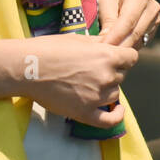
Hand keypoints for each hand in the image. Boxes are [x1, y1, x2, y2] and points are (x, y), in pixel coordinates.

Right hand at [22, 33, 137, 128]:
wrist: (27, 68)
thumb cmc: (50, 49)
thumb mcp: (80, 39)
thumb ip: (100, 44)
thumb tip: (112, 46)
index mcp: (107, 56)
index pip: (131, 58)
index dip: (123, 57)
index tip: (116, 58)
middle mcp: (106, 76)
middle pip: (122, 75)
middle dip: (112, 71)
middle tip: (93, 70)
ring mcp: (97, 96)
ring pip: (115, 93)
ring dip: (108, 89)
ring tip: (90, 83)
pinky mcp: (85, 113)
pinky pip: (110, 120)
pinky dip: (117, 116)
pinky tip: (116, 110)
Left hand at [96, 0, 159, 49]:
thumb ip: (107, 19)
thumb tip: (108, 42)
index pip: (128, 22)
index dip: (115, 37)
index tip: (102, 48)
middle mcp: (152, 7)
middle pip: (135, 33)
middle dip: (118, 46)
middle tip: (102, 56)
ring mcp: (155, 19)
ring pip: (138, 41)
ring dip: (122, 49)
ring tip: (106, 54)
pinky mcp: (152, 28)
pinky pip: (140, 43)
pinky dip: (127, 47)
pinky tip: (115, 49)